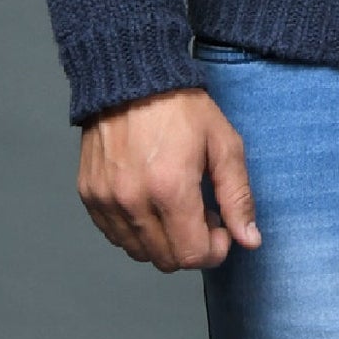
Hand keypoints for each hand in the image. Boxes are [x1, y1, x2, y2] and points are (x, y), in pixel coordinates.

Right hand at [77, 87, 259, 271]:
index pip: (194, 256)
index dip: (214, 250)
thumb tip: (249, 241)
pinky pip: (115, 236)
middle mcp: (133, 200)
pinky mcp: (89, 194)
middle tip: (200, 215)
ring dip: (164, 242)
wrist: (130, 78)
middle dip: (191, 246)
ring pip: (140, 252)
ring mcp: (106, 199)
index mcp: (170, 190)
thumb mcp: (225, 147)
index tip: (220, 228)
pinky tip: (151, 205)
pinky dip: (137, 232)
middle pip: (168, 260)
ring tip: (175, 208)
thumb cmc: (181, 109)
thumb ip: (238, 198)